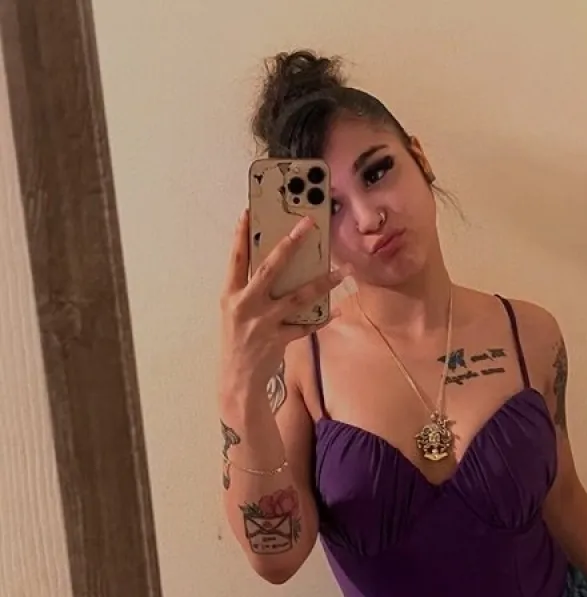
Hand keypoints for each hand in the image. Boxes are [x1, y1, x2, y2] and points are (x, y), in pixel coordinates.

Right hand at [219, 210, 345, 390]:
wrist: (236, 380)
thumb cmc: (237, 341)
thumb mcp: (234, 312)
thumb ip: (250, 290)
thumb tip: (277, 266)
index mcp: (230, 295)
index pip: (236, 258)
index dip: (241, 235)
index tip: (250, 212)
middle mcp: (245, 305)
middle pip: (270, 269)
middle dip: (290, 244)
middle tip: (308, 225)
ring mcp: (262, 323)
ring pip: (297, 297)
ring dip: (322, 283)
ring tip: (342, 271)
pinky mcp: (277, 339)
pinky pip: (306, 326)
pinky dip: (322, 318)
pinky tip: (336, 310)